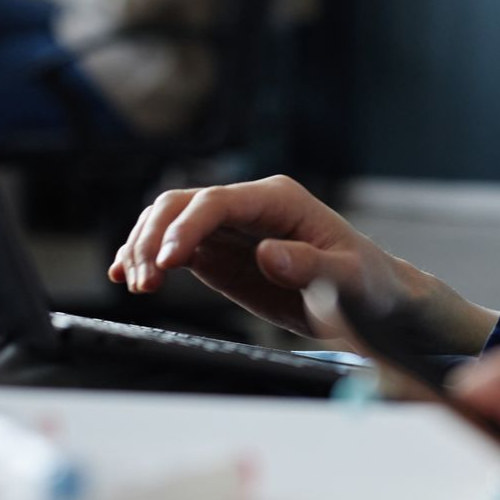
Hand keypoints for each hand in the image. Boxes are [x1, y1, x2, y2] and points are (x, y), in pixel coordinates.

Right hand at [108, 175, 494, 349]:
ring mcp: (230, 227)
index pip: (216, 201)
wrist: (372, 300)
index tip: (167, 262)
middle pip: (182, 204)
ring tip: (137, 285)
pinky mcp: (220, 251)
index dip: (186, 228)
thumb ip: (311, 266)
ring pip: (169, 220)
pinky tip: (127, 275)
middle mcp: (248, 205)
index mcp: (277, 199)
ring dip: (145, 247)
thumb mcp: (350, 279)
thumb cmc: (368, 284)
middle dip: (155, 237)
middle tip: (145, 281)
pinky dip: (148, 257)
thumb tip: (268, 253)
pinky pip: (175, 246)